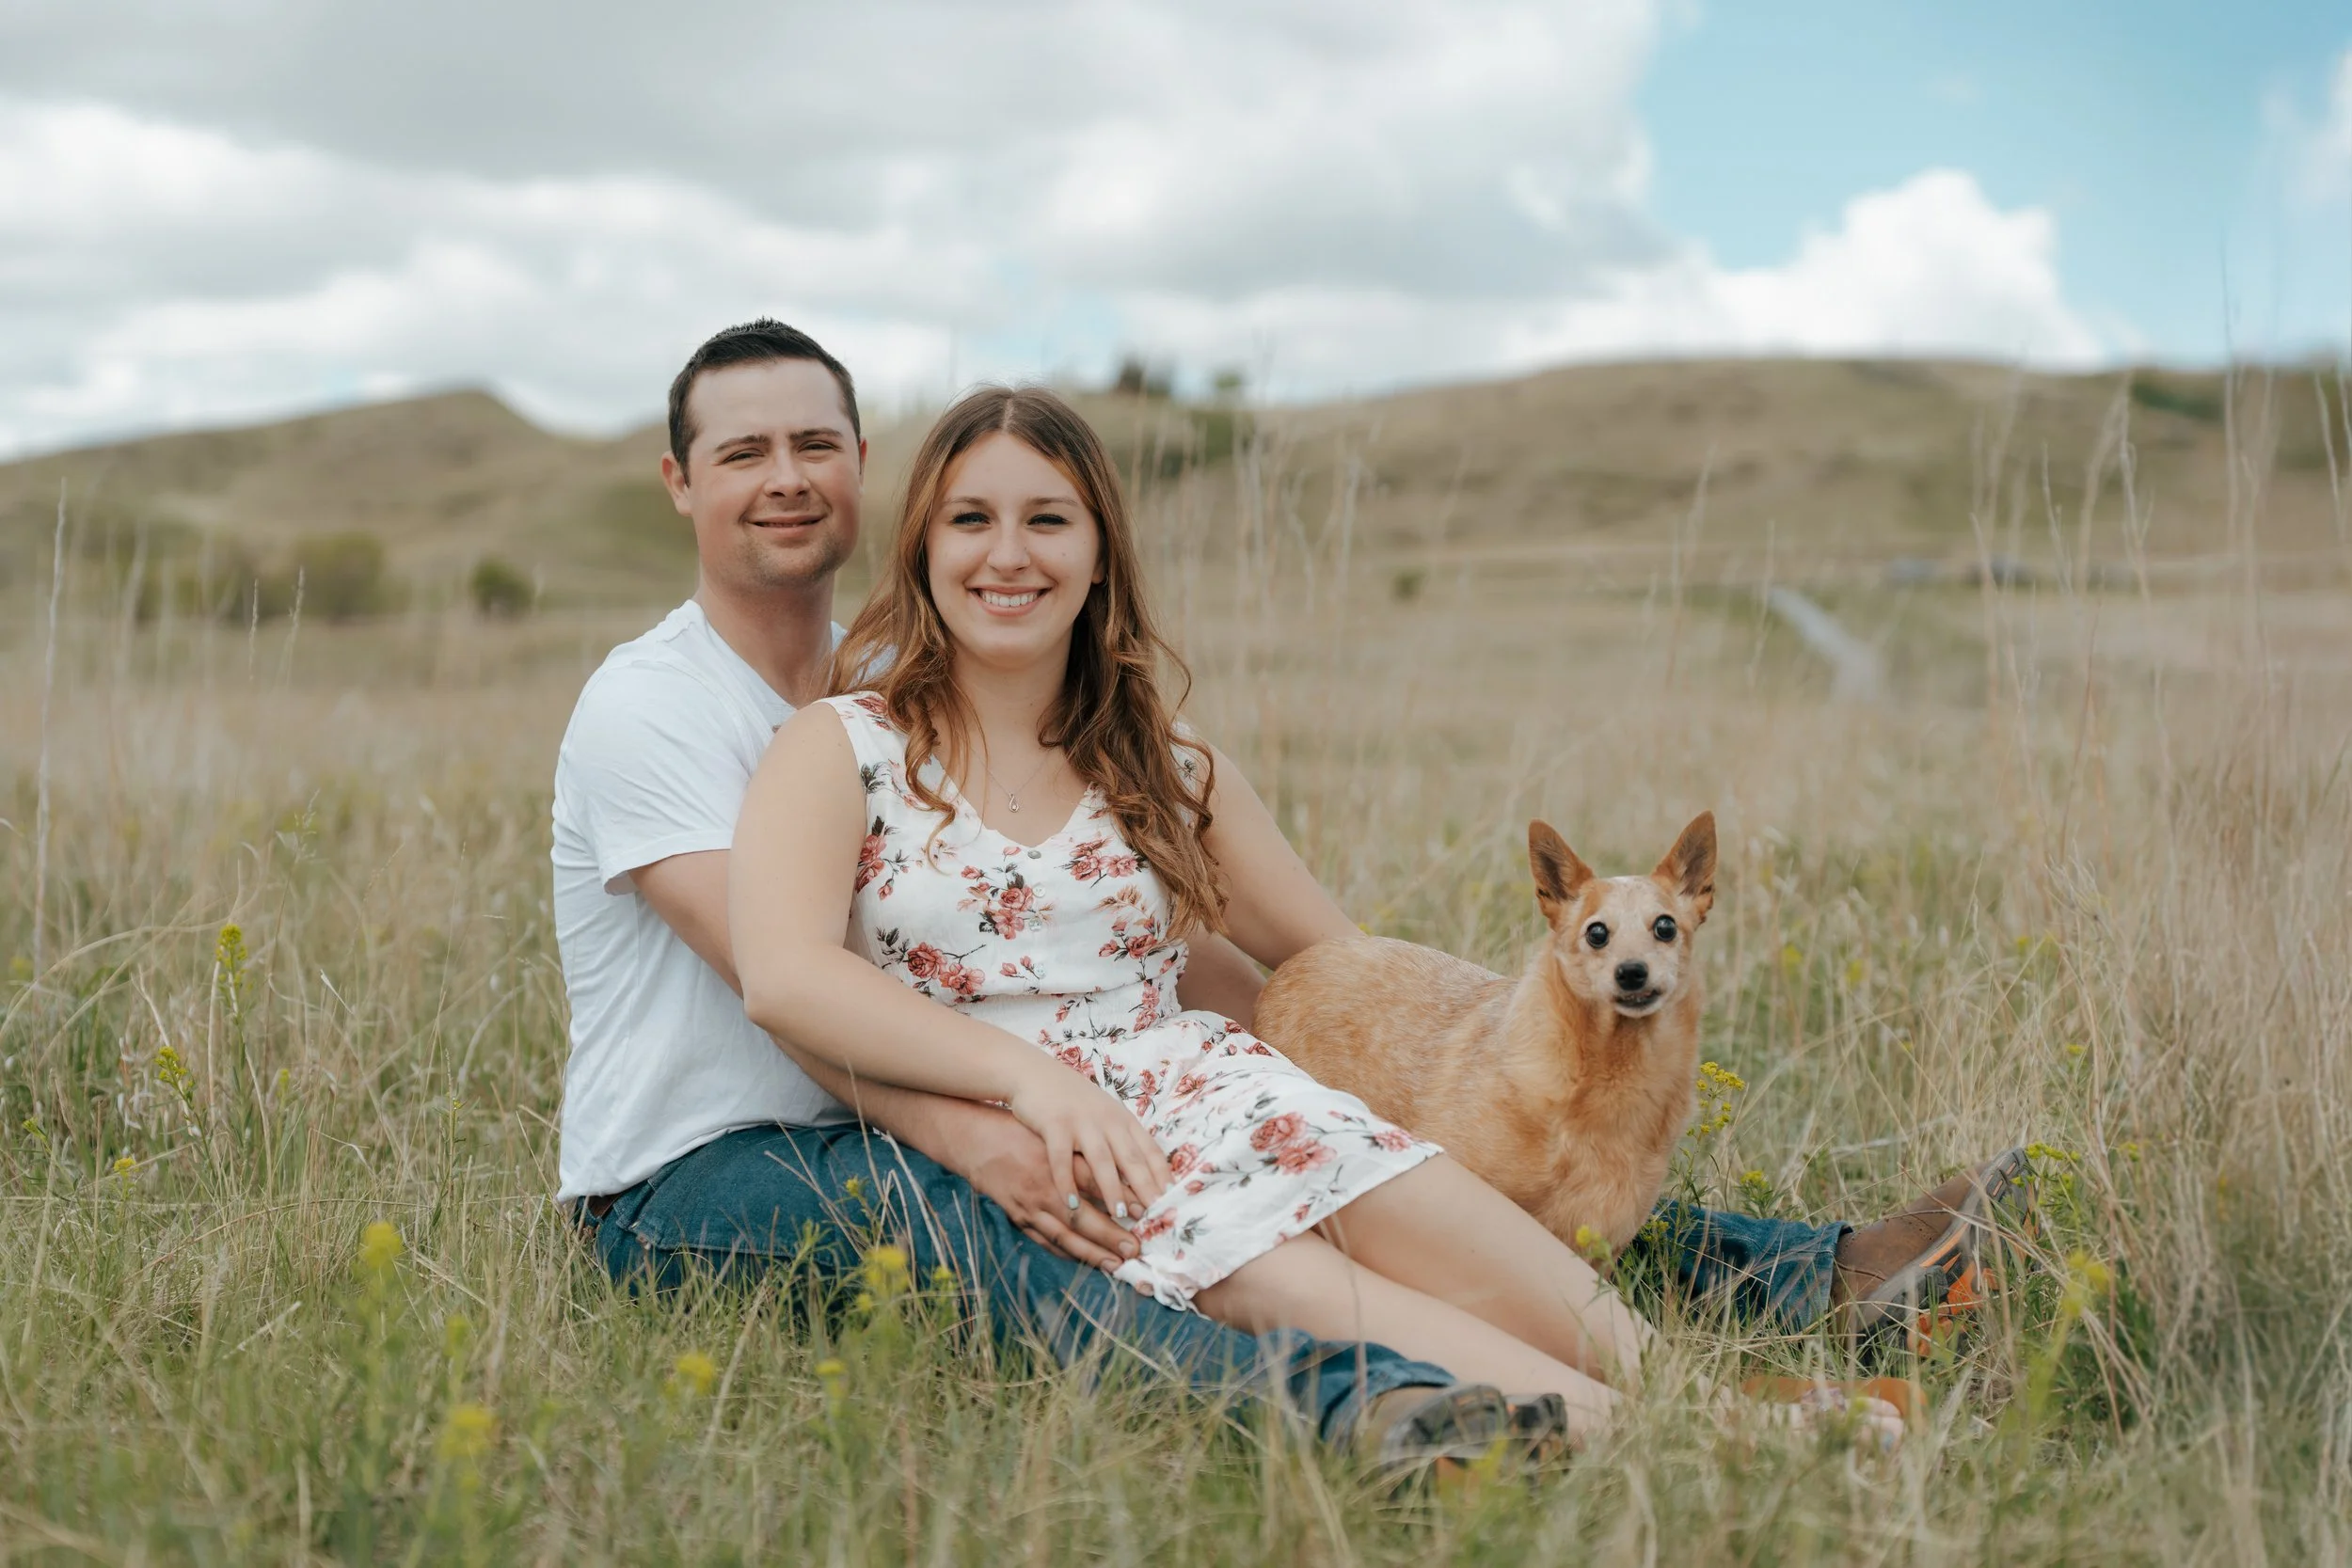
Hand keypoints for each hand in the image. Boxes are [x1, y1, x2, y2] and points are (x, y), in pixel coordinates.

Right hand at [957, 1109, 1139, 1270]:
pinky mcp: (1017, 1216)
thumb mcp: (1053, 1135)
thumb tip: (1119, 1174)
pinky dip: (1065, 1252)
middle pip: (1080, 1217)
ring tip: (1114, 1264)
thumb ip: (1082, 1156)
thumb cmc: (1020, 1131)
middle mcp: (1042, 1185)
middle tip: (1135, 1250)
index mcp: (1055, 1159)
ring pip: (1063, 1235)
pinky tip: (1083, 1259)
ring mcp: (1028, 1204)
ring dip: (1090, 1252)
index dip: (1119, 1198)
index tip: (1144, 1213)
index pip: (1093, 1183)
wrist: (974, 1138)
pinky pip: (1044, 1240)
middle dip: (1109, 1236)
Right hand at [1003, 1057, 1171, 1221]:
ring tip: (1120, 1215)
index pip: (1150, 1151)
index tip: (1172, 1202)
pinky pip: (1062, 1158)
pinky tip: (1072, 1203)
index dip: (1162, 1177)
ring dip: (1112, 1188)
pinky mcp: (1055, 1125)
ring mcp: (1082, 1122)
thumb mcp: (1106, 1116)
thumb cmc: (1075, 1102)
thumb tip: (1144, 1177)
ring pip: (1102, 1160)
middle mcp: (1107, 1121)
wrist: (1036, 1074)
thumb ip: (1123, 1141)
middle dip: (1145, 1188)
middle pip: (1131, 1158)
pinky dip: (1067, 1182)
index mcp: (1124, 1120)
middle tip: (1156, 1215)